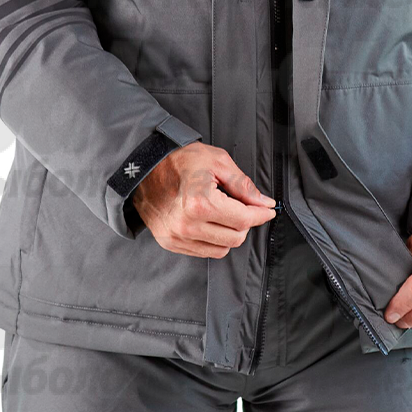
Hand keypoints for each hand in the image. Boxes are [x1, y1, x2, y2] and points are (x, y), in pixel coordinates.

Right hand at [132, 143, 277, 257]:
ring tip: (223, 212)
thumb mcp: (217, 162)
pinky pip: (204, 251)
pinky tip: (210, 221)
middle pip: (235, 237)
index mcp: (199, 203)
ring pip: (222, 249)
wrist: (145, 166)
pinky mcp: (170, 243)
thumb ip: (243, 185)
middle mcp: (186, 225)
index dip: (260, 214)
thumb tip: (264, 203)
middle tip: (243, 206)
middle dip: (245, 222)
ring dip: (230, 233)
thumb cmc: (180, 159)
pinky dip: (214, 239)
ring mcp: (177, 237)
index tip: (267, 209)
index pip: (243, 219)